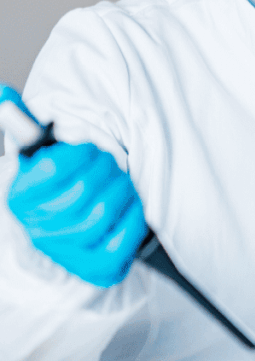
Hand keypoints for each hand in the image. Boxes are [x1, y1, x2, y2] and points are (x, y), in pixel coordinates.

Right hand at [3, 92, 146, 286]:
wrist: (77, 238)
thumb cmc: (60, 190)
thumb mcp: (37, 158)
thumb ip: (22, 126)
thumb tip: (3, 93)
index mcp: (20, 200)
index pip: (54, 167)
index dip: (79, 152)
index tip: (85, 149)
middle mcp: (40, 229)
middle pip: (85, 186)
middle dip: (105, 165)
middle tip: (109, 161)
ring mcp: (70, 252)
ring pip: (106, 208)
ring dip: (121, 185)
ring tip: (119, 179)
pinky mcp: (102, 266)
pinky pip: (127, 233)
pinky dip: (135, 212)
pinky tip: (129, 203)